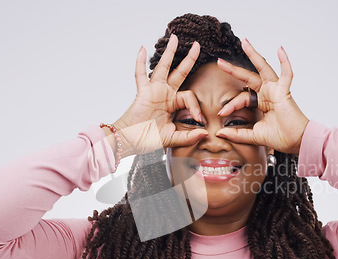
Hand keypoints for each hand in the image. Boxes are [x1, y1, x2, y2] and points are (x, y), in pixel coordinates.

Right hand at [113, 34, 207, 155]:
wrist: (132, 141)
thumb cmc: (149, 140)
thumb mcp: (173, 138)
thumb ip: (189, 137)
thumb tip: (205, 133)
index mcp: (173, 104)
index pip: (189, 96)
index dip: (196, 106)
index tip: (200, 120)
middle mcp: (165, 94)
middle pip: (180, 72)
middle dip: (189, 59)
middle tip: (198, 45)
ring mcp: (154, 91)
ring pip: (163, 67)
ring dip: (169, 53)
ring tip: (175, 38)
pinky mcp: (143, 92)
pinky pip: (140, 74)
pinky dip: (140, 62)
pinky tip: (142, 48)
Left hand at [215, 39, 308, 154]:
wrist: (295, 142)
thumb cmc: (279, 137)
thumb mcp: (253, 136)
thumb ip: (237, 134)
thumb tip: (219, 133)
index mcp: (260, 102)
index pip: (242, 98)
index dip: (230, 105)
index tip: (221, 113)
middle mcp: (267, 93)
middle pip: (248, 77)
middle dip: (233, 70)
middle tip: (219, 62)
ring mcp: (276, 90)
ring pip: (263, 68)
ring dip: (254, 55)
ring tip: (245, 42)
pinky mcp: (285, 91)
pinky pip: (286, 74)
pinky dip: (285, 61)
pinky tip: (280, 49)